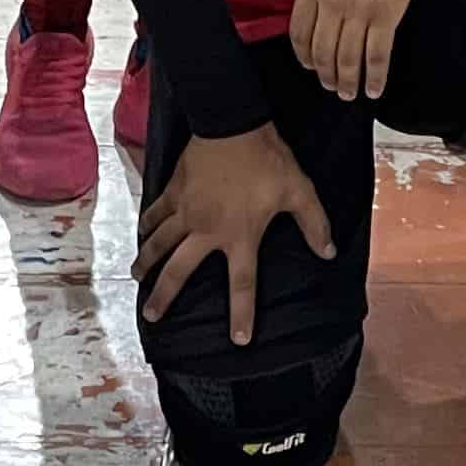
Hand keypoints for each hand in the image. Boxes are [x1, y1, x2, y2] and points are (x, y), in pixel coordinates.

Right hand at [136, 124, 336, 340]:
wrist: (233, 124)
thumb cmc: (269, 161)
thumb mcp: (299, 191)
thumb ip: (314, 224)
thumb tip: (328, 253)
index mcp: (240, 236)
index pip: (242, 285)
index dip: (241, 314)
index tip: (237, 340)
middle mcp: (207, 231)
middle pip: (180, 271)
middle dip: (165, 295)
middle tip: (152, 314)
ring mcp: (186, 211)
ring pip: (160, 243)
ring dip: (147, 261)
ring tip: (137, 277)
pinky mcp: (174, 190)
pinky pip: (156, 211)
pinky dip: (147, 223)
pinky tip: (141, 233)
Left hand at [288, 0, 457, 100]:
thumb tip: (314, 8)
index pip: (299, 34)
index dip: (304, 56)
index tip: (310, 66)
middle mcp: (331, 2)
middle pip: (322, 53)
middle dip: (325, 75)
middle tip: (331, 86)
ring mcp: (359, 10)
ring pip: (348, 60)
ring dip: (348, 83)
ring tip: (350, 93)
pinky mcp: (386, 15)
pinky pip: (377, 56)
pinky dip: (375, 78)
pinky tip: (375, 89)